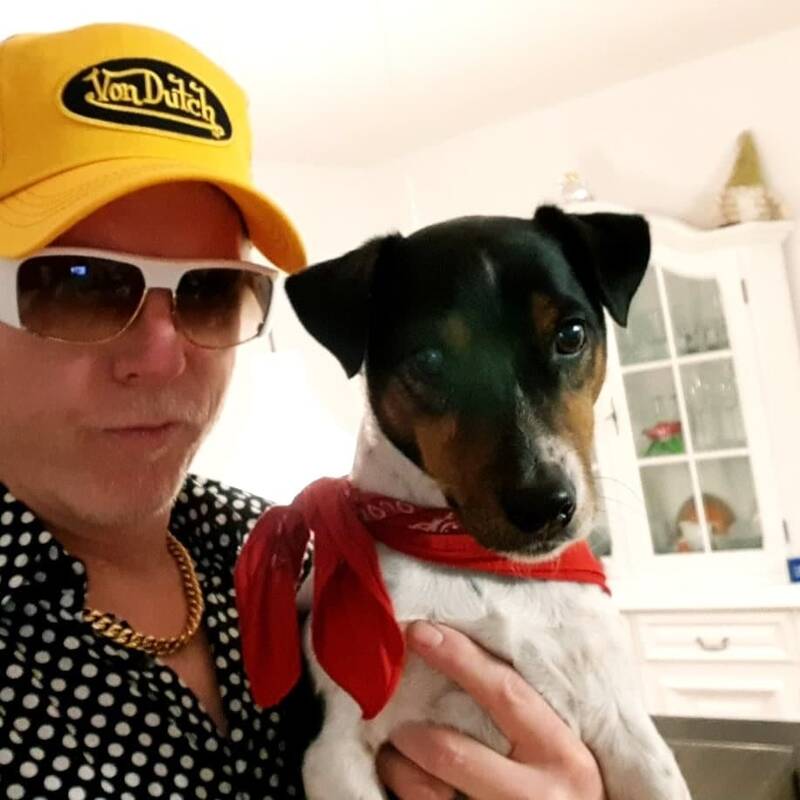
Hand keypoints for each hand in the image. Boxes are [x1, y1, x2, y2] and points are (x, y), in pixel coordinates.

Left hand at [376, 621, 605, 799]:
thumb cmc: (558, 787)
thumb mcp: (556, 749)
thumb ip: (520, 712)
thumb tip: (452, 649)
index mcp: (561, 755)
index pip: (504, 692)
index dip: (459, 658)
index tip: (419, 632)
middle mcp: (538, 795)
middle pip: (450, 753)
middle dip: (410, 734)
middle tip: (398, 723)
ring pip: (426, 792)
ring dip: (397, 768)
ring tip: (395, 757)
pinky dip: (401, 792)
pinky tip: (403, 784)